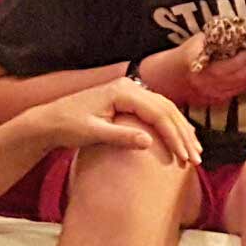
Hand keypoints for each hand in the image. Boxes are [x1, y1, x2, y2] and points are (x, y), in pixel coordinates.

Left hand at [16, 77, 201, 165]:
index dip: (174, 136)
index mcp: (122, 92)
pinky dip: (170, 126)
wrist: (49, 120)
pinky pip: (156, 112)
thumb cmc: (67, 126)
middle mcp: (129, 88)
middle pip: (167, 109)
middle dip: (183, 134)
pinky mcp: (128, 101)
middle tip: (195, 157)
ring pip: (165, 109)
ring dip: (180, 130)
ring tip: (194, 150)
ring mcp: (130, 92)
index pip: (158, 113)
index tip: (183, 157)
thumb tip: (149, 142)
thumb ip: (121, 136)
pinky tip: (180, 139)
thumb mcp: (93, 133)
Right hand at [173, 29, 245, 108]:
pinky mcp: (214, 102)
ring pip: (238, 88)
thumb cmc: (183, 55)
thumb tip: (240, 31)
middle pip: (236, 78)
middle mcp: (206, 85)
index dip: (243, 58)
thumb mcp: (197, 41)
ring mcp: (210, 96)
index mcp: (200, 69)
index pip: (227, 66)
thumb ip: (217, 37)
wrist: (167, 78)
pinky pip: (235, 93)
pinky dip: (245, 83)